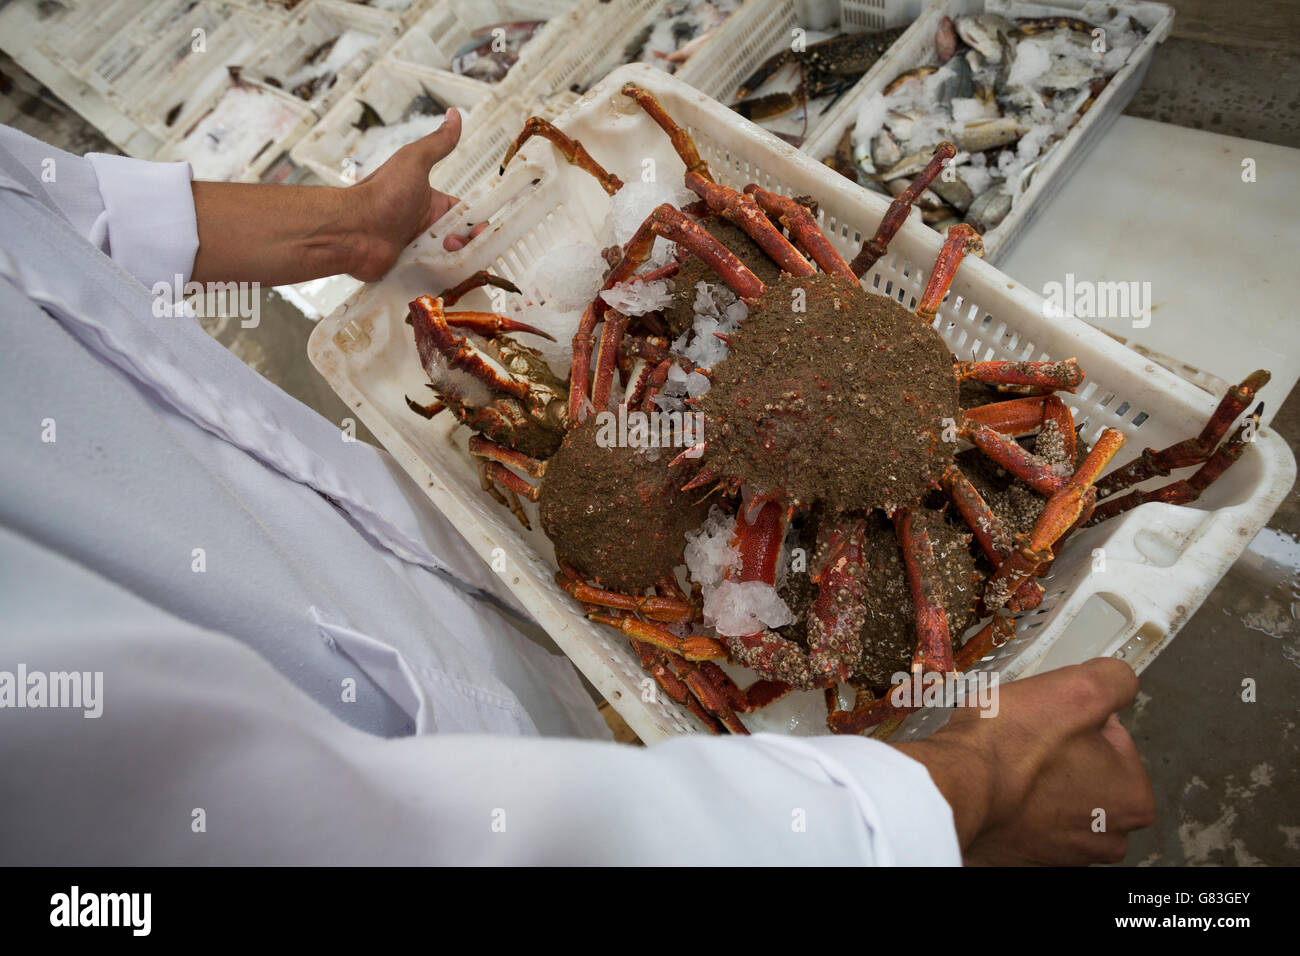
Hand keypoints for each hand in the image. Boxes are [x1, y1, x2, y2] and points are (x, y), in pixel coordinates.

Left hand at [191, 109, 484, 285]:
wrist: (352, 229)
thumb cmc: (381, 193)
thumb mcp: (414, 162)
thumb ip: (438, 143)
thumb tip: (455, 115)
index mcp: (431, 203)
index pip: (463, 215)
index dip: (476, 223)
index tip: (482, 230)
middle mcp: (425, 227)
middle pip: (460, 240)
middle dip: (466, 244)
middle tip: (456, 244)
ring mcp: (416, 250)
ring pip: (449, 260)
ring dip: (454, 260)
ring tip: (443, 255)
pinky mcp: (408, 270)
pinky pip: (433, 277)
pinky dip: (441, 277)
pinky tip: (442, 275)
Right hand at [895, 658, 1155, 864]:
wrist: (951, 789)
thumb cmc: (1010, 746)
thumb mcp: (1078, 689)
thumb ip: (1114, 679)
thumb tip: (1118, 679)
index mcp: (1133, 800)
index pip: (1111, 737)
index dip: (1076, 716)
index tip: (1047, 717)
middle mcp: (1106, 837)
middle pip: (1085, 769)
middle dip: (1059, 751)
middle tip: (1024, 737)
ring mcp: (1064, 854)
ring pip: (1054, 794)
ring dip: (1034, 776)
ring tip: (1005, 761)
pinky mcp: (1023, 857)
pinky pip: (1025, 818)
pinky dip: (1013, 802)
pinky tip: (995, 786)